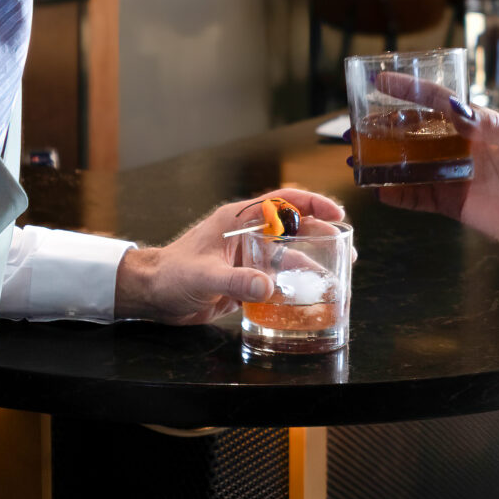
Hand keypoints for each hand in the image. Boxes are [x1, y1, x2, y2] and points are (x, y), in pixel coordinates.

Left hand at [114, 187, 347, 323]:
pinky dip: (292, 285)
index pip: (280, 203)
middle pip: (290, 228)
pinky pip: (274, 279)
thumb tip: (269, 288)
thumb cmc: (170, 275)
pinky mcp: (242, 280)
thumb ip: (236, 282)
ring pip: (285, 255)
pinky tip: (307, 295)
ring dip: (310, 263)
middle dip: (320, 234)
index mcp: (236, 221)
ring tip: (336, 274)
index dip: (311, 203)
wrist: (151, 295)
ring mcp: (245, 258)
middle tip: (347, 248)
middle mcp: (244, 236)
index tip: (337, 213)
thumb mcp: (203, 277)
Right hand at [363, 99, 498, 289]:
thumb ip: (486, 122)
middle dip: (383, 129)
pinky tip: (376, 188)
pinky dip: (394, 193)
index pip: (435, 100)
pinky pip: (414, 196)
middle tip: (356, 126)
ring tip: (356, 156)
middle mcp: (457, 146)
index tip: (381, 80)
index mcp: (473, 124)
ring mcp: (450, 174)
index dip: (408, 89)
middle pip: (412, 133)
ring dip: (382, 160)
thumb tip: (452, 106)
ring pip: (408, 164)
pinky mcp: (448, 202)